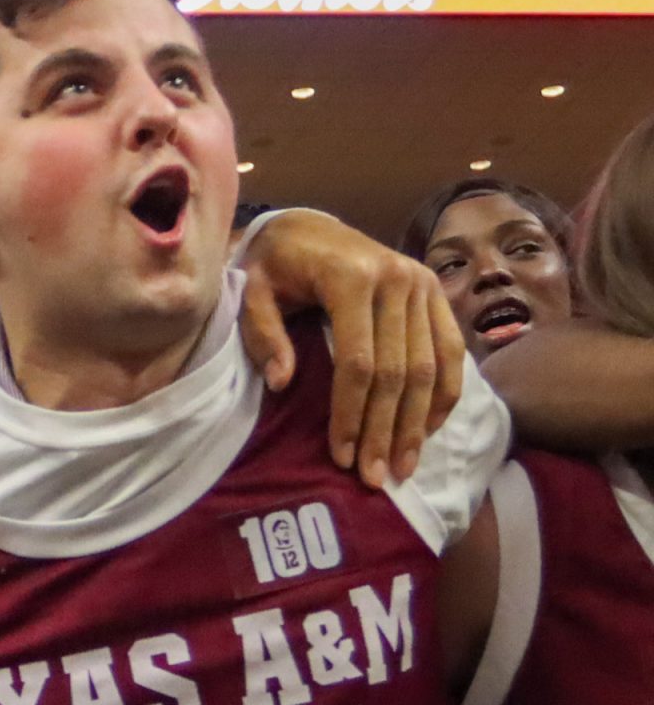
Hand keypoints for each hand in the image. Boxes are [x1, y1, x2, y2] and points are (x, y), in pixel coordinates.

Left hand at [238, 211, 462, 486]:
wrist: (308, 227)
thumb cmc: (276, 265)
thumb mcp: (254, 292)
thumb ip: (264, 334)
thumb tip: (281, 383)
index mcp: (351, 278)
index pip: (358, 362)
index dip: (351, 413)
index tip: (341, 456)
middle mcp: (396, 278)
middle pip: (398, 371)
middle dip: (386, 430)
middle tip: (376, 478)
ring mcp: (422, 283)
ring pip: (430, 366)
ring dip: (418, 423)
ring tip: (404, 466)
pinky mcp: (435, 291)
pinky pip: (450, 349)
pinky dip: (444, 393)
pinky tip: (428, 429)